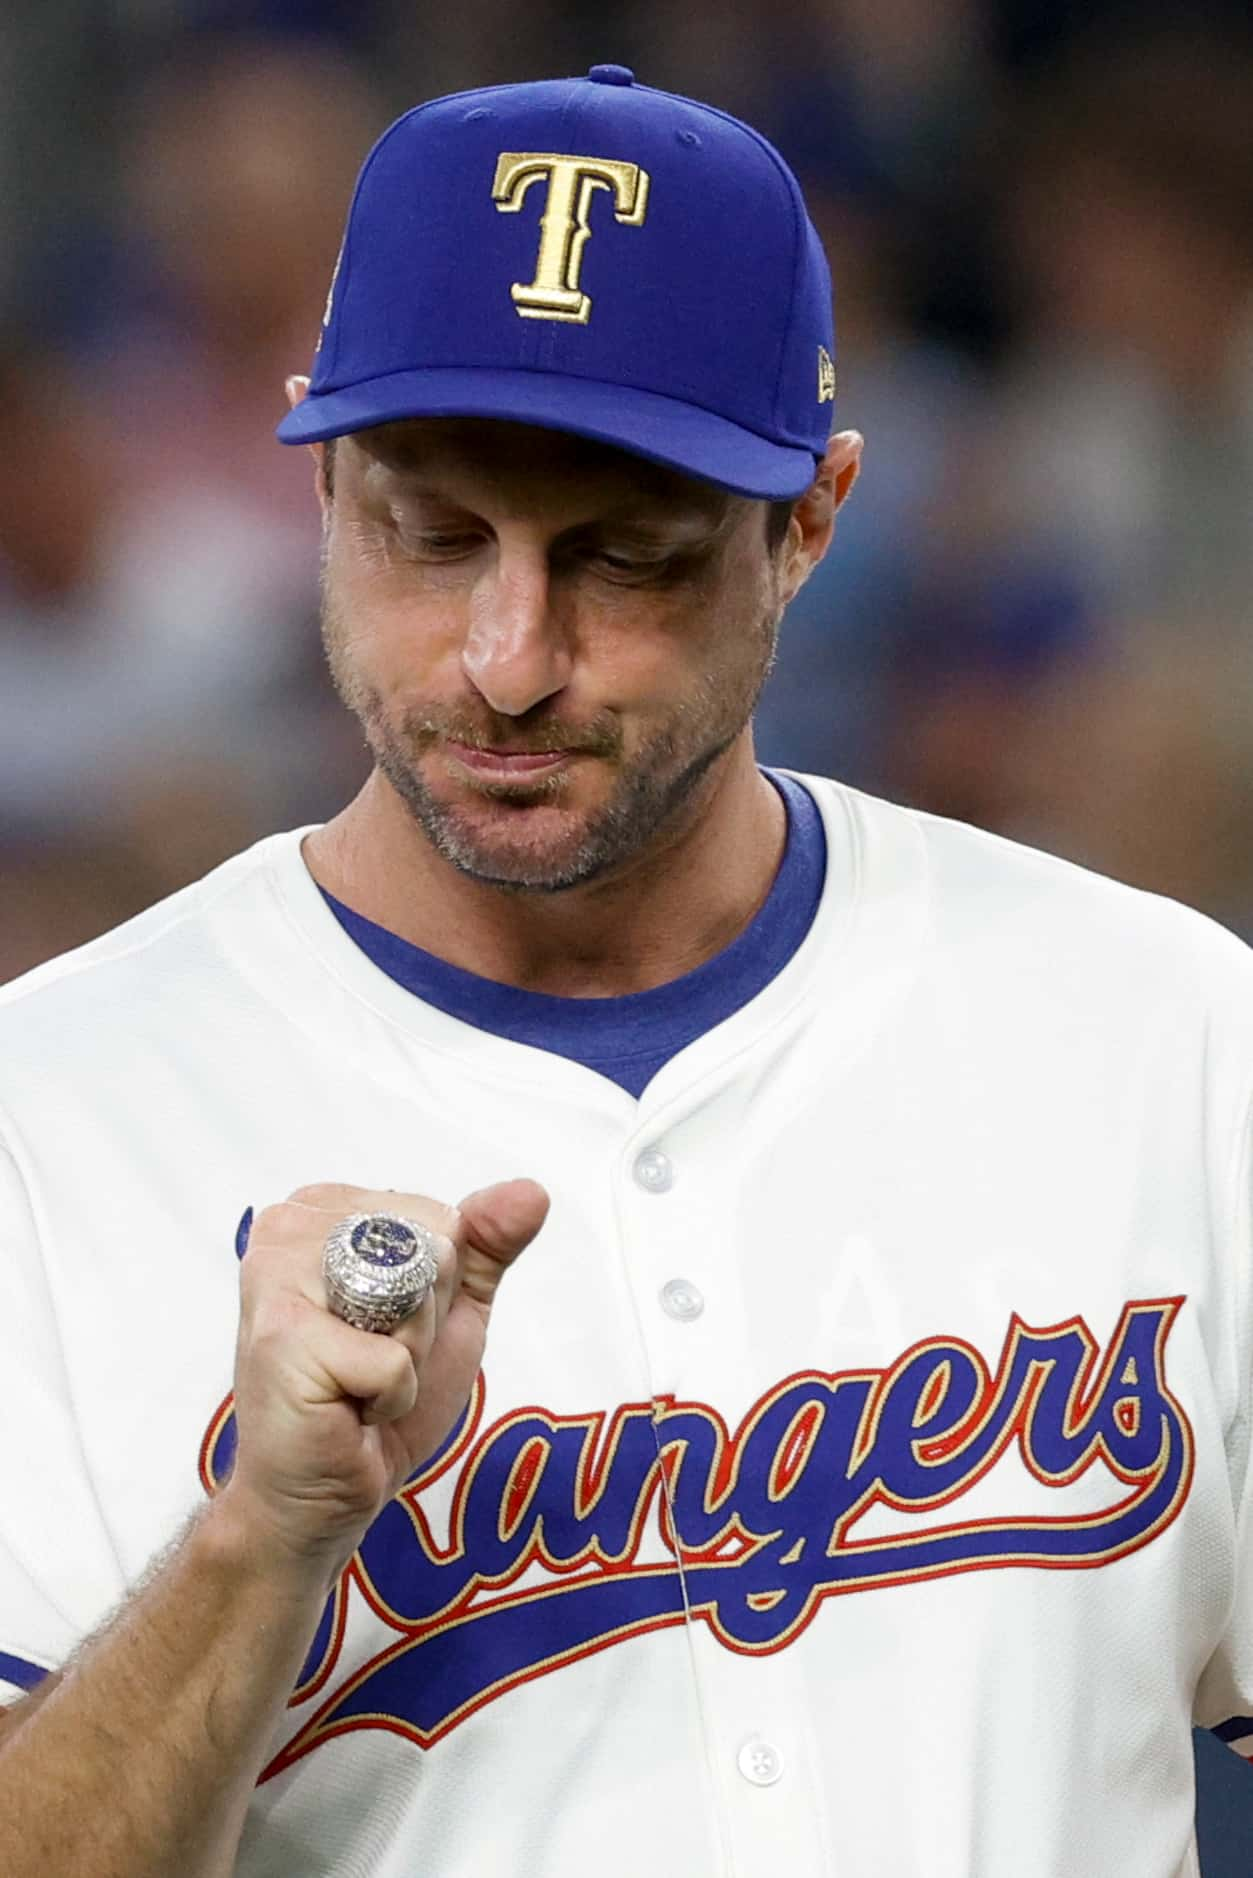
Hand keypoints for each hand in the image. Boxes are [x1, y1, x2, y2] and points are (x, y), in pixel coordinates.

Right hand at [217, 1178, 548, 1578]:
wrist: (318, 1491)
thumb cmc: (373, 1397)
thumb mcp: (449, 1310)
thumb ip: (486, 1245)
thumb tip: (533, 1193)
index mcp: (324, 1209)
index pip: (439, 1219)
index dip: (437, 1287)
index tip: (385, 1326)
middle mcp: (287, 1227)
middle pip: (430, 1250)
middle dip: (425, 1320)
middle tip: (371, 1360)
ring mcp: (277, 1278)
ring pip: (414, 1296)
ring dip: (409, 1355)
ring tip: (357, 1381)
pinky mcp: (282, 1337)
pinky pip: (394, 1359)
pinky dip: (391, 1396)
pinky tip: (345, 1409)